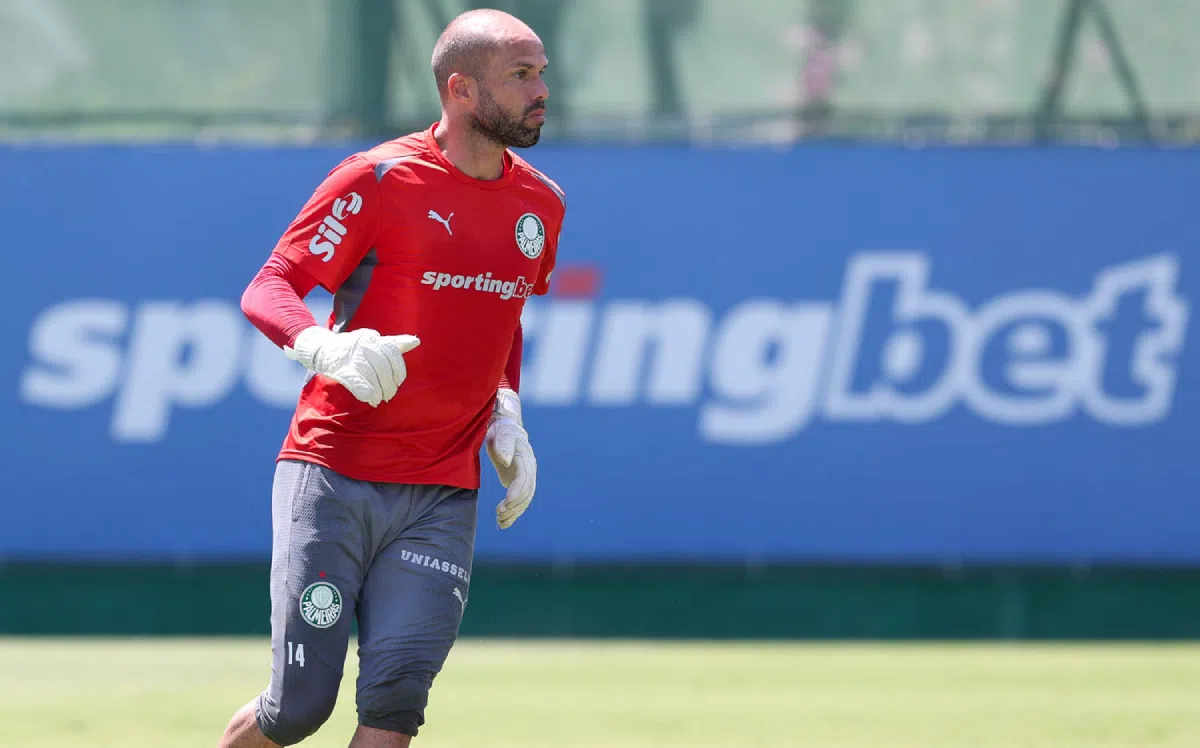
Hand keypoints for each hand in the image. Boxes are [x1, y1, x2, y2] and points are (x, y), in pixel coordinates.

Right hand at [285, 326, 419, 406]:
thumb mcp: (373, 342)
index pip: (392, 353)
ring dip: (376, 390)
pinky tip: (368, 398)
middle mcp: (362, 343)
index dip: (398, 370)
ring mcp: (349, 354)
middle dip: (388, 384)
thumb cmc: (351, 347)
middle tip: (388, 396)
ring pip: (369, 374)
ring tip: (378, 400)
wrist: (320, 348)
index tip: (398, 382)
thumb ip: (394, 344)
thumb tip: (416, 341)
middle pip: (382, 366)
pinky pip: (354, 379)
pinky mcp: (338, 366)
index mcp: (372, 337)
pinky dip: (363, 390)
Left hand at [485, 389, 536, 528]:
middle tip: (499, 515)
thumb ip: (503, 445)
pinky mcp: (520, 483)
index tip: (505, 504)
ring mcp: (526, 477)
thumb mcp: (500, 434)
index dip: (516, 492)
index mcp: (525, 458)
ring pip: (525, 500)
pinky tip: (503, 523)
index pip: (524, 479)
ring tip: (500, 522)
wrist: (504, 429)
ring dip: (514, 513)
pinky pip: (520, 501)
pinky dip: (513, 513)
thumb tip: (506, 460)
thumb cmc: (500, 431)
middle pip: (526, 492)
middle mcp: (529, 469)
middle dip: (514, 506)